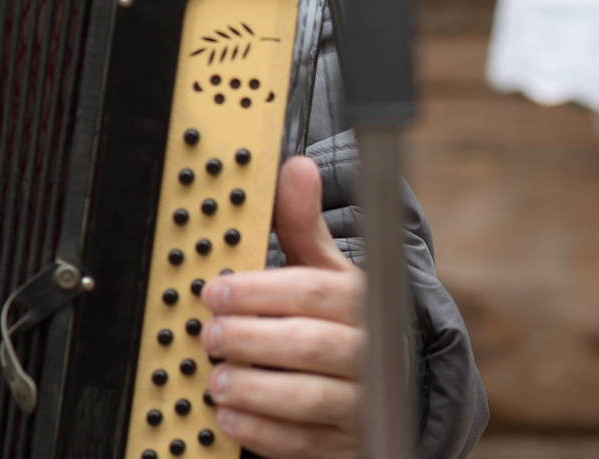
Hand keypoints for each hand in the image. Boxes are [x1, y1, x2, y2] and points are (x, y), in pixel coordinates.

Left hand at [201, 155, 365, 458]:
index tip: (216, 290)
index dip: (261, 291)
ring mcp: (360, 402)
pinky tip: (230, 415)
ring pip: (309, 398)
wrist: (387, 384)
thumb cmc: (340, 317)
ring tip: (215, 379)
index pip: (314, 292)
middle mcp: (368, 350)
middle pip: (310, 345)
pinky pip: (304, 442)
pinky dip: (263, 430)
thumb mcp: (327, 269)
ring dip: (254, 388)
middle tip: (211, 335)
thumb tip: (296, 167)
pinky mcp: (346, 444)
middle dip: (252, 339)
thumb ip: (304, 225)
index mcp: (361, 300)